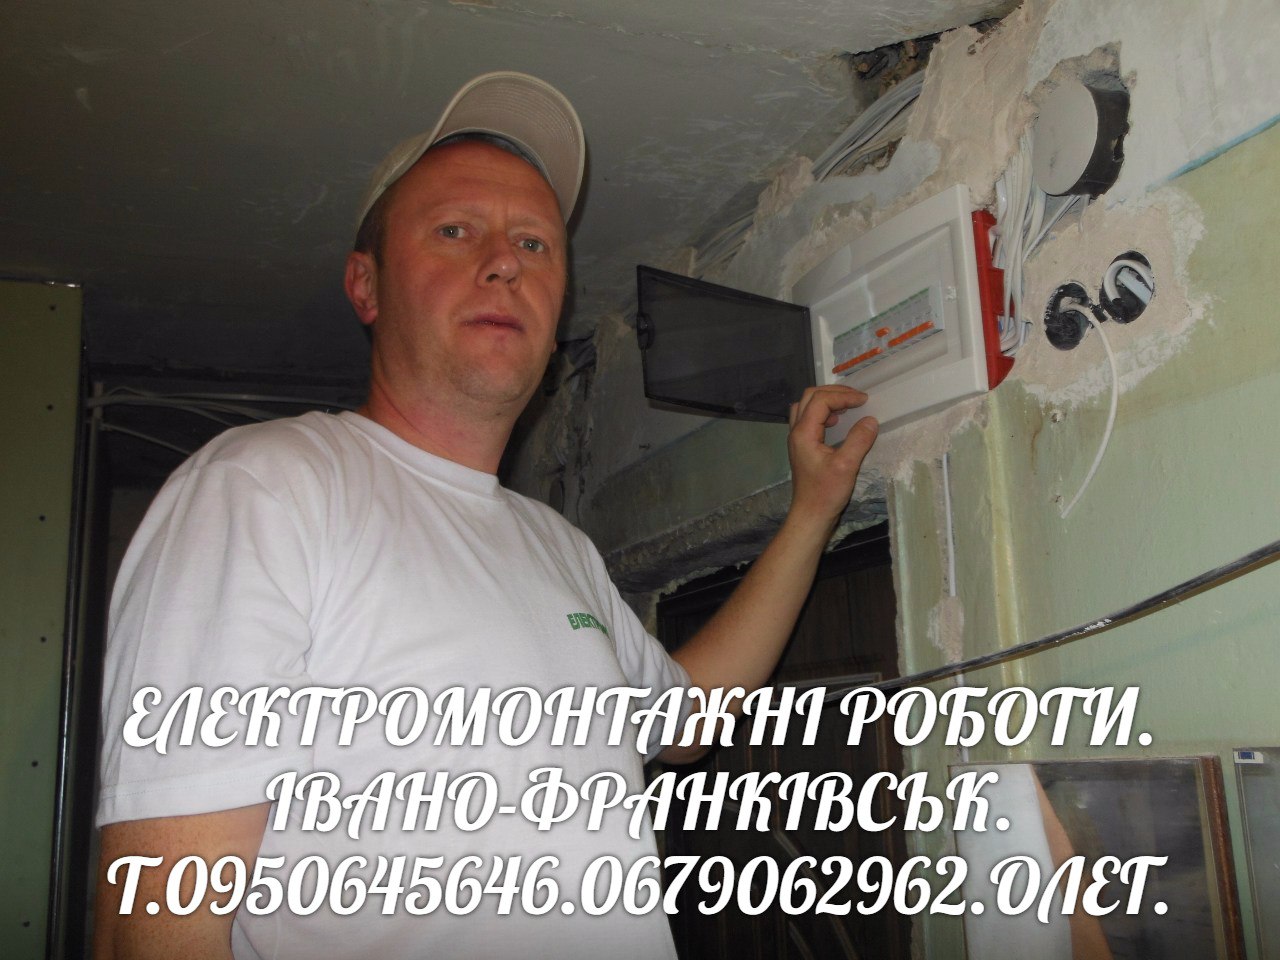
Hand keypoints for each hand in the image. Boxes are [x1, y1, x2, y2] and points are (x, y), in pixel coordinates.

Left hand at [786, 385, 877, 528]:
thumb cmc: (826, 493)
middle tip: (856, 398)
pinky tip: (837, 423)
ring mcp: (797, 439)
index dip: (844, 396)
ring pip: (806, 406)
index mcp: (803, 433)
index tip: (864, 401)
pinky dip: (823, 413)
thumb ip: (859, 440)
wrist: (810, 515)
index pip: (821, 400)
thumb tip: (871, 420)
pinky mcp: (802, 447)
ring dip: (827, 401)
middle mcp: (796, 432)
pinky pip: (809, 419)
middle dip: (834, 393)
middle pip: (810, 397)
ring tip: (847, 407)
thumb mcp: (847, 466)